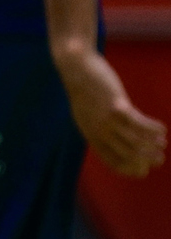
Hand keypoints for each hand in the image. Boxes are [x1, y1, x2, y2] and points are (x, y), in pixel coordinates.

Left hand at [56, 47, 166, 177]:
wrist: (76, 68)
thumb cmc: (83, 90)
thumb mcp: (86, 114)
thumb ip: (97, 128)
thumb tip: (112, 140)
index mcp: (91, 135)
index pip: (112, 161)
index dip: (131, 169)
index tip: (145, 170)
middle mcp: (98, 131)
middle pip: (128, 154)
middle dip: (147, 159)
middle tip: (160, 158)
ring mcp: (107, 119)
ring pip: (137, 141)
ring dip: (153, 144)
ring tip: (163, 143)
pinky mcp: (116, 106)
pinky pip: (141, 124)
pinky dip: (154, 128)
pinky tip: (163, 128)